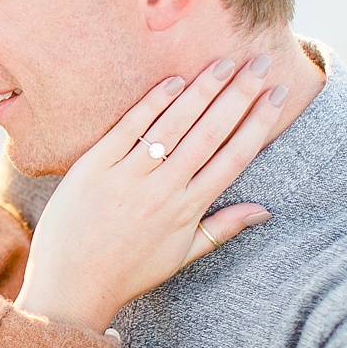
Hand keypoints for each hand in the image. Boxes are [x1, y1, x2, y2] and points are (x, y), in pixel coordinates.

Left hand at [14, 55, 288, 332]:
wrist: (70, 286)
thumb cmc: (127, 272)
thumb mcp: (180, 256)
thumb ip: (222, 228)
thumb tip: (265, 211)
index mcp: (187, 210)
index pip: (233, 158)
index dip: (258, 123)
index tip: (277, 94)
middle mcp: (163, 190)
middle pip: (209, 133)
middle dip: (238, 95)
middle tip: (260, 61)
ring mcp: (128, 177)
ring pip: (174, 125)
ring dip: (202, 90)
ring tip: (224, 61)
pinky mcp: (94, 167)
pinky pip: (129, 128)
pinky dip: (153, 103)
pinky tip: (174, 79)